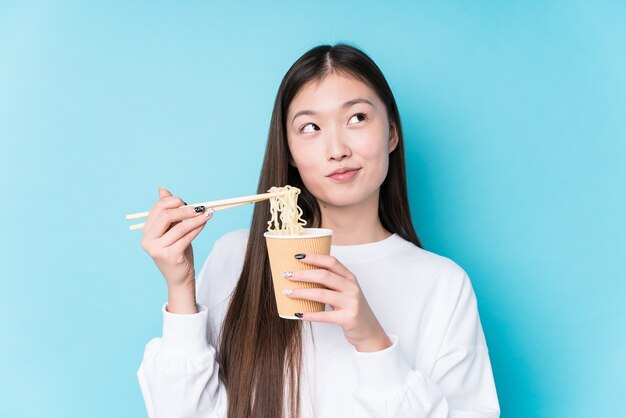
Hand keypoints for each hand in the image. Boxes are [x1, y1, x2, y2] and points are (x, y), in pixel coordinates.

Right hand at [140, 186, 211, 312]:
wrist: (179, 277)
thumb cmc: (177, 251)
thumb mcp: (172, 229)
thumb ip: (168, 211)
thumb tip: (162, 189)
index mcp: (146, 231)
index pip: (157, 208)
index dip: (173, 201)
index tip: (187, 202)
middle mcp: (148, 240)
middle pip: (165, 215)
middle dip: (184, 209)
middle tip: (199, 207)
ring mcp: (157, 249)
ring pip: (179, 226)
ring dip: (196, 218)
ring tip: (207, 214)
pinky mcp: (169, 255)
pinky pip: (186, 237)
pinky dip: (197, 228)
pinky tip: (204, 223)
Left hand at [283, 254, 391, 351]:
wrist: (369, 331)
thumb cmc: (352, 309)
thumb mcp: (346, 291)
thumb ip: (331, 282)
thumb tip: (303, 275)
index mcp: (350, 278)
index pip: (331, 262)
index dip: (314, 257)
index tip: (297, 256)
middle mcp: (352, 287)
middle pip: (324, 275)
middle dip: (303, 274)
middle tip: (287, 274)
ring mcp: (351, 303)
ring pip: (322, 294)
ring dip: (302, 293)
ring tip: (287, 292)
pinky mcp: (348, 318)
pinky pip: (324, 316)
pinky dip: (309, 314)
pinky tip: (297, 313)